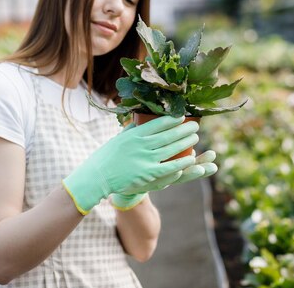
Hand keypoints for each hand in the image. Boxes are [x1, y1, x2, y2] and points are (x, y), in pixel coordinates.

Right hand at [63, 116, 197, 213]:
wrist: (98, 176)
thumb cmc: (107, 157)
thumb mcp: (118, 139)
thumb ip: (131, 129)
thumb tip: (140, 118)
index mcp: (134, 134)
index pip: (157, 124)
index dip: (172, 119)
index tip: (182, 116)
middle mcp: (140, 145)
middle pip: (167, 135)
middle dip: (183, 130)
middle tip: (195, 126)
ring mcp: (144, 159)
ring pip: (170, 149)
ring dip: (185, 143)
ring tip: (195, 138)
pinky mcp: (147, 174)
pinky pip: (168, 167)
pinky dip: (180, 162)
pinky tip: (190, 158)